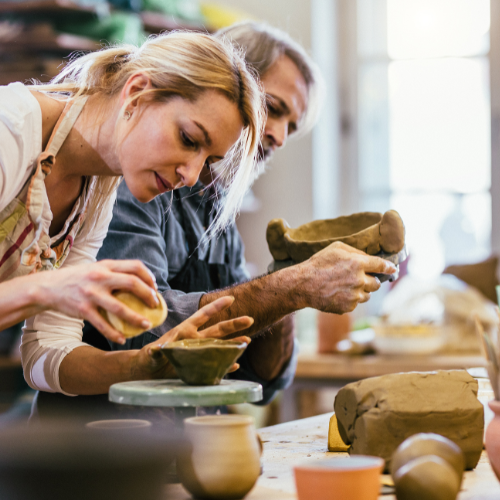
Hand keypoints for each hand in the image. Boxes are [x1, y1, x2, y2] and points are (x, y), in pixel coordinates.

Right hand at [38, 259, 158, 343]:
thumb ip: (114, 273)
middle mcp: (99, 277)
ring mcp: (91, 293)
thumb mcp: (96, 269)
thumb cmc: (78, 279)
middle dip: (148, 295)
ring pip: (120, 308)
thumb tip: (140, 283)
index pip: (135, 266)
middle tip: (155, 305)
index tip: (154, 287)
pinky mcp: (82, 309)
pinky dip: (114, 334)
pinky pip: (102, 324)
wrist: (48, 287)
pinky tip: (122, 339)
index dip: (149, 276)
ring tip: (147, 325)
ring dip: (136, 318)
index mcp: (105, 265)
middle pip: (132, 283)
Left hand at [131, 296, 252, 379]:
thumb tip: (154, 350)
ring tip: (248, 341)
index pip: (203, 316)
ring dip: (234, 344)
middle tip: (250, 319)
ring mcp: (199, 354)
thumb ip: (154, 352)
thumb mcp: (149, 354)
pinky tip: (235, 365)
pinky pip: (216, 366)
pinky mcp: (199, 368)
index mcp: (185, 331)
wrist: (148, 372)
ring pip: (220, 346)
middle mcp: (196, 340)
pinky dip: (226, 366)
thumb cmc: (148, 358)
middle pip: (218, 330)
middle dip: (234, 324)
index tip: (231, 299)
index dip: (216, 307)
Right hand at [296, 242, 396, 313]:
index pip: (381, 266)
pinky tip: (337, 293)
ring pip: (367, 295)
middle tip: (359, 278)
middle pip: (376, 283)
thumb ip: (355, 252)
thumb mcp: (336, 248)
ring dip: (360, 291)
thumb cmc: (319, 264)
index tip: (393, 269)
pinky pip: (355, 303)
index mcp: (358, 263)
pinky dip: (349, 299)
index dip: (389, 268)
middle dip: (371, 280)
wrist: (304, 285)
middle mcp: (360, 280)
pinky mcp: (348, 307)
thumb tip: (368, 258)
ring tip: (343, 286)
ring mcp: (354, 296)